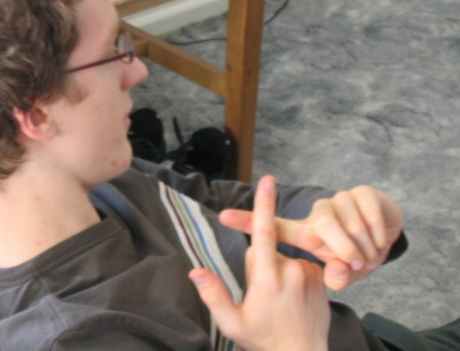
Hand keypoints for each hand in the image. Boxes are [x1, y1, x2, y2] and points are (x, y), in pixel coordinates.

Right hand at [189, 176, 329, 350]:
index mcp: (267, 279)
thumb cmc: (263, 341)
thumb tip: (194, 271)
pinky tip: (293, 298)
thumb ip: (213, 295)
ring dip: (276, 270)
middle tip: (260, 295)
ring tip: (279, 300)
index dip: (264, 206)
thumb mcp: (232, 323)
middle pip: (265, 249)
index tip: (268, 180)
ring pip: (282, 257)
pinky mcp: (320, 277)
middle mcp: (290, 270)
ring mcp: (308, 273)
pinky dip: (292, 275)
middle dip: (258, 264)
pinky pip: (299, 265)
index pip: (264, 234)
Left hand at [221, 183, 403, 289]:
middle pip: (322, 227)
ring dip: (367, 246)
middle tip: (359, 263)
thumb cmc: (356, 259)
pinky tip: (382, 238)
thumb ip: (335, 278)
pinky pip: (371, 213)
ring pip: (351, 224)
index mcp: (305, 235)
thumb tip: (336, 269)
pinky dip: (381, 232)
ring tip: (371, 255)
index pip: (271, 228)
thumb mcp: (340, 276)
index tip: (223, 216)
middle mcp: (317, 214)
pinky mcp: (362, 192)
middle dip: (344, 249)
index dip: (247, 222)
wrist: (386, 240)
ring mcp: (339, 201)